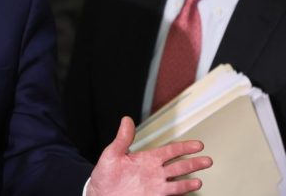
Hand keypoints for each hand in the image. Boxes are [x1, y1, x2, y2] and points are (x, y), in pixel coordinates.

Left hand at [88, 117, 211, 195]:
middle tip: (207, 160)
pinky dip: (182, 189)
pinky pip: (171, 192)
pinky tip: (191, 186)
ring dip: (190, 179)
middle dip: (194, 163)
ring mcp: (156, 185)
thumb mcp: (112, 154)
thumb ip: (123, 138)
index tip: (198, 145)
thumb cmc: (105, 175)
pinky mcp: (155, 195)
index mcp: (147, 158)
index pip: (170, 151)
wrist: (100, 194)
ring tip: (200, 179)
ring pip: (178, 180)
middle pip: (179, 165)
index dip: (184, 148)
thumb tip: (126, 120)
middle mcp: (155, 171)